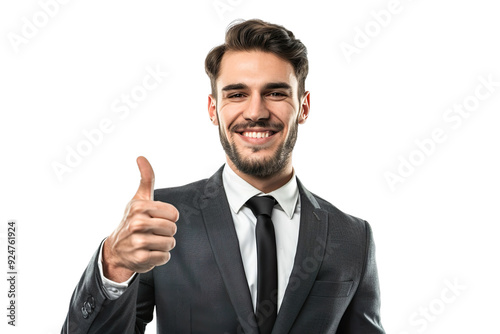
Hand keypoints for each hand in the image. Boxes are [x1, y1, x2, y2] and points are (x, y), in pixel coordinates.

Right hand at [102, 156, 178, 281]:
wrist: (117, 249)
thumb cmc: (133, 219)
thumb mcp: (139, 198)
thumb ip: (146, 178)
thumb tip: (141, 157)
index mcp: (139, 207)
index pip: (174, 214)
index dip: (169, 217)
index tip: (156, 218)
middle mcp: (137, 223)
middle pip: (173, 229)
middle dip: (166, 232)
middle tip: (153, 232)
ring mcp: (138, 241)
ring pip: (170, 243)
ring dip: (164, 245)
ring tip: (151, 242)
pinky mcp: (140, 258)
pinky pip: (165, 257)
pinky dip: (160, 257)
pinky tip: (148, 253)